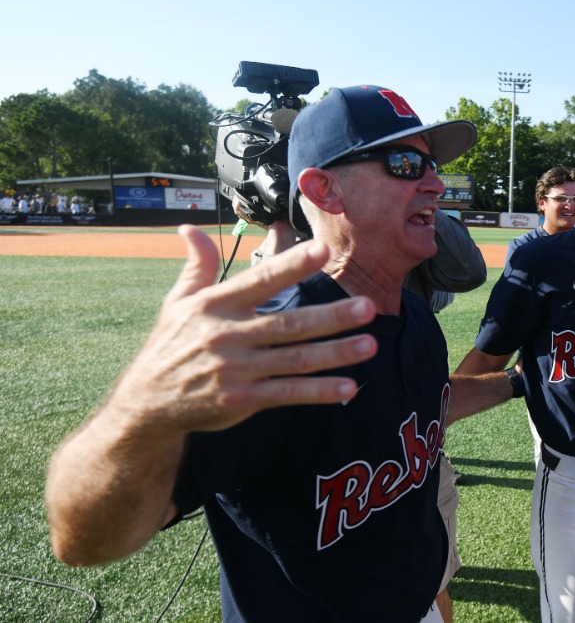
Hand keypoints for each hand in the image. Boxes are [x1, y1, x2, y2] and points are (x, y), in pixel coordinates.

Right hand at [111, 225, 377, 434]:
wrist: (145, 404)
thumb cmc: (170, 346)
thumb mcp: (176, 302)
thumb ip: (196, 265)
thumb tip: (190, 229)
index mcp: (214, 305)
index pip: (260, 280)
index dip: (292, 265)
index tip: (323, 250)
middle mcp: (227, 336)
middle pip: (289, 323)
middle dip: (331, 315)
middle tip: (367, 305)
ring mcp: (236, 370)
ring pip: (295, 359)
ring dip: (335, 353)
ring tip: (370, 344)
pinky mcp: (241, 400)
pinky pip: (287, 393)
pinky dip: (319, 391)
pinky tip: (348, 387)